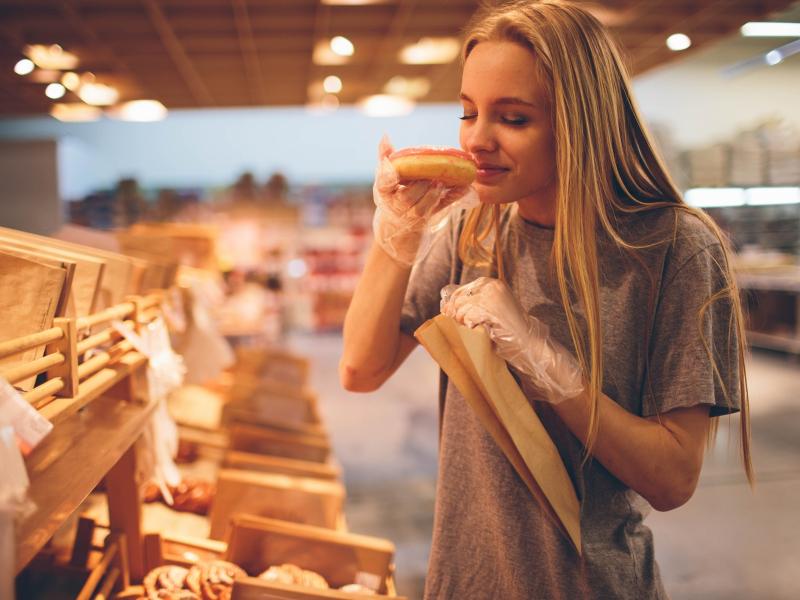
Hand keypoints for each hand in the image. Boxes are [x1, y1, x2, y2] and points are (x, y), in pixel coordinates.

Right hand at [372, 136, 474, 265]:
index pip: (383, 184)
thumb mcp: (385, 180)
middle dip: (418, 187)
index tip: (394, 170)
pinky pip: (442, 208)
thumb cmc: (392, 196)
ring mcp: (413, 216)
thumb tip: (385, 135)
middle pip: (406, 198)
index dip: (388, 176)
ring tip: (441, 182)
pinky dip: (453, 198)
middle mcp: (397, 206)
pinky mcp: (429, 219)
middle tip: (429, 176)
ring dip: (433, 196)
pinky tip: (464, 187)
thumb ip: (386, 158)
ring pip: (422, 209)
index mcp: (384, 193)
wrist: (398, 228)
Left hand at [440, 277, 583, 402]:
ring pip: (461, 308)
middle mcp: (491, 286)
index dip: (454, 305)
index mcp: (491, 283)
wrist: (528, 342)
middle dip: (457, 314)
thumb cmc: (507, 330)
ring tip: (474, 329)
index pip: (461, 290)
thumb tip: (444, 307)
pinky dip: (469, 326)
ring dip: (463, 322)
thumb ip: (472, 305)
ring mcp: (491, 296)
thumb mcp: (489, 311)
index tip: (452, 317)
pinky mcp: (491, 309)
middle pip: (459, 299)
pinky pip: (468, 317)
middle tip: (465, 326)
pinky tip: (479, 330)